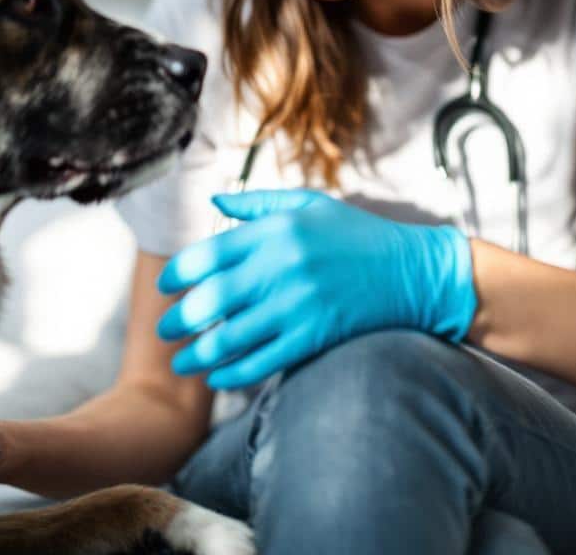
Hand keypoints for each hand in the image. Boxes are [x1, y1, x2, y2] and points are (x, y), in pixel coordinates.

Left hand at [155, 189, 475, 388]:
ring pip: (231, 336)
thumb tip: (212, 199)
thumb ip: (257, 203)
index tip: (165, 286)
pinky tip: (217, 377)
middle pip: (211, 299)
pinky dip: (233, 373)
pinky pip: (262, 361)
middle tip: (163, 330)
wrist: (412, 272)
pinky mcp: (314, 336)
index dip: (178, 273)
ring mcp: (298, 304)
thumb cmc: (357, 235)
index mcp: (276, 230)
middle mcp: (282, 266)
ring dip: (198, 353)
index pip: (208, 254)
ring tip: (181, 362)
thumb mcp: (310, 204)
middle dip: (179, 318)